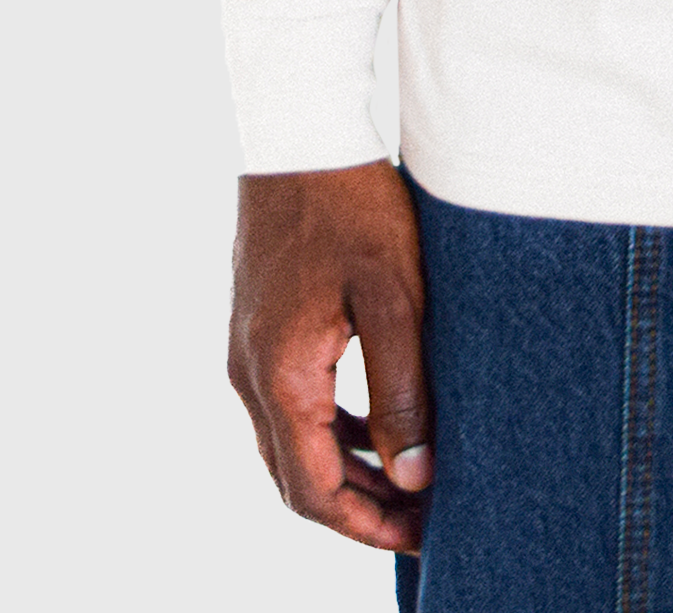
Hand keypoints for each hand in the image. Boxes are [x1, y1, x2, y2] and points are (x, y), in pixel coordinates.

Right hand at [227, 161, 432, 552]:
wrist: (300, 133)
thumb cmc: (353, 206)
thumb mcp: (395, 297)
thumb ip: (403, 388)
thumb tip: (414, 475)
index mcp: (280, 377)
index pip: (314, 490)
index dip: (367, 525)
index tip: (423, 538)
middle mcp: (250, 375)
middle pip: (297, 478)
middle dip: (359, 509)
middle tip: (423, 522)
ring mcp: (248, 351)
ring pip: (293, 443)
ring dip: (347, 471)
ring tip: (409, 482)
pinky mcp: (260, 328)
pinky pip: (291, 403)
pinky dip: (333, 428)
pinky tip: (378, 423)